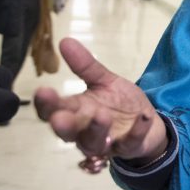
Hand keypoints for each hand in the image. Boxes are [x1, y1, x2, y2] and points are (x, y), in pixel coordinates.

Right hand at [35, 37, 167, 162]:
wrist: (147, 123)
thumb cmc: (118, 103)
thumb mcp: (104, 81)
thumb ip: (86, 66)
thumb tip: (65, 41)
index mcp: (76, 111)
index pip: (53, 110)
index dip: (46, 104)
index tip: (42, 91)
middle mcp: (85, 130)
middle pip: (68, 132)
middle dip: (63, 125)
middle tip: (58, 118)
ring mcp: (106, 143)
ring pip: (94, 143)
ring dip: (97, 130)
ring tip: (102, 115)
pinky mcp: (128, 148)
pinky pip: (130, 143)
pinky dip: (136, 132)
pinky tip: (143, 118)